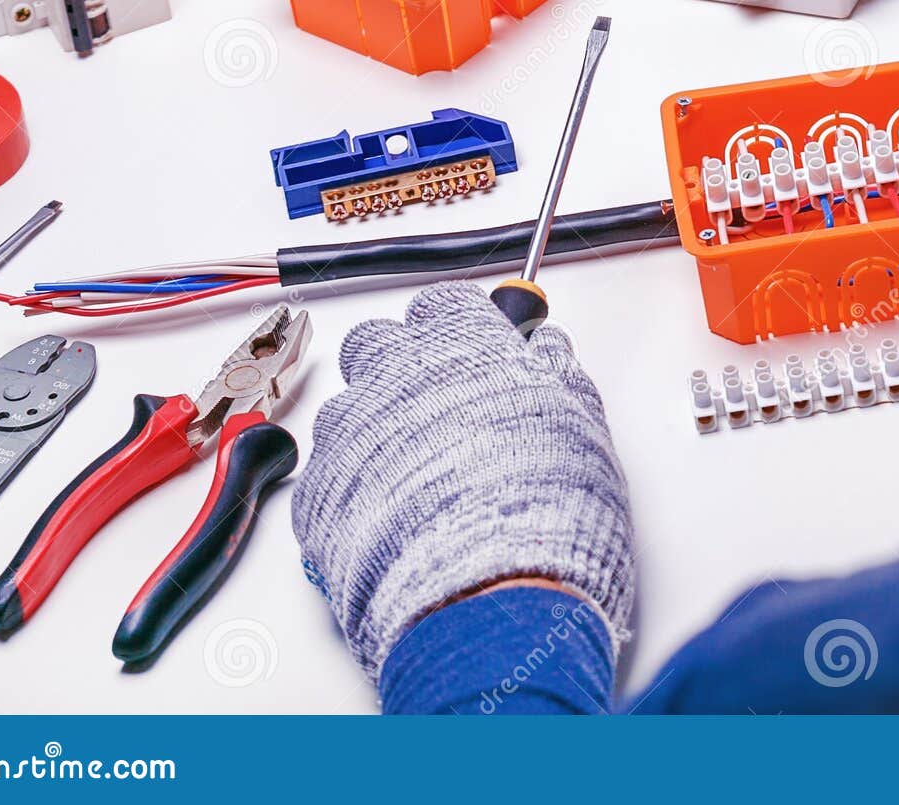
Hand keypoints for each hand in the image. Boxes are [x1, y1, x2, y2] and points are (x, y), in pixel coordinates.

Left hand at [291, 282, 634, 676]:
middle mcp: (396, 375)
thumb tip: (546, 352)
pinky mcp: (318, 494)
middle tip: (442, 408)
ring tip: (420, 479)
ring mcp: (348, 433)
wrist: (490, 594)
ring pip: (349, 409)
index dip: (461, 328)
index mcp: (462, 346)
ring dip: (377, 430)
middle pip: (380, 342)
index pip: (446, 304)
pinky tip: (396, 521)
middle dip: (404, 365)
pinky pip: (330, 475)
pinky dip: (357, 490)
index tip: (476, 350)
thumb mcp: (580, 424)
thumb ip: (554, 373)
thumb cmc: (545, 511)